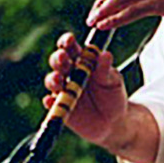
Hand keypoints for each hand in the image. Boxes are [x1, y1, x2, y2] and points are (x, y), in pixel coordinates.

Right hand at [42, 33, 128, 148]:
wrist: (113, 122)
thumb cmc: (113, 95)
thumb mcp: (113, 81)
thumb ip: (106, 70)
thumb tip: (106, 54)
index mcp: (82, 60)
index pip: (70, 47)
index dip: (67, 42)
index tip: (69, 40)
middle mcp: (69, 73)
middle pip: (58, 62)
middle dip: (58, 58)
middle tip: (63, 58)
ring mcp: (63, 90)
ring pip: (52, 81)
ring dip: (53, 79)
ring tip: (59, 80)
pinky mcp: (60, 106)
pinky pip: (51, 103)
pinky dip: (49, 102)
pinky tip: (51, 101)